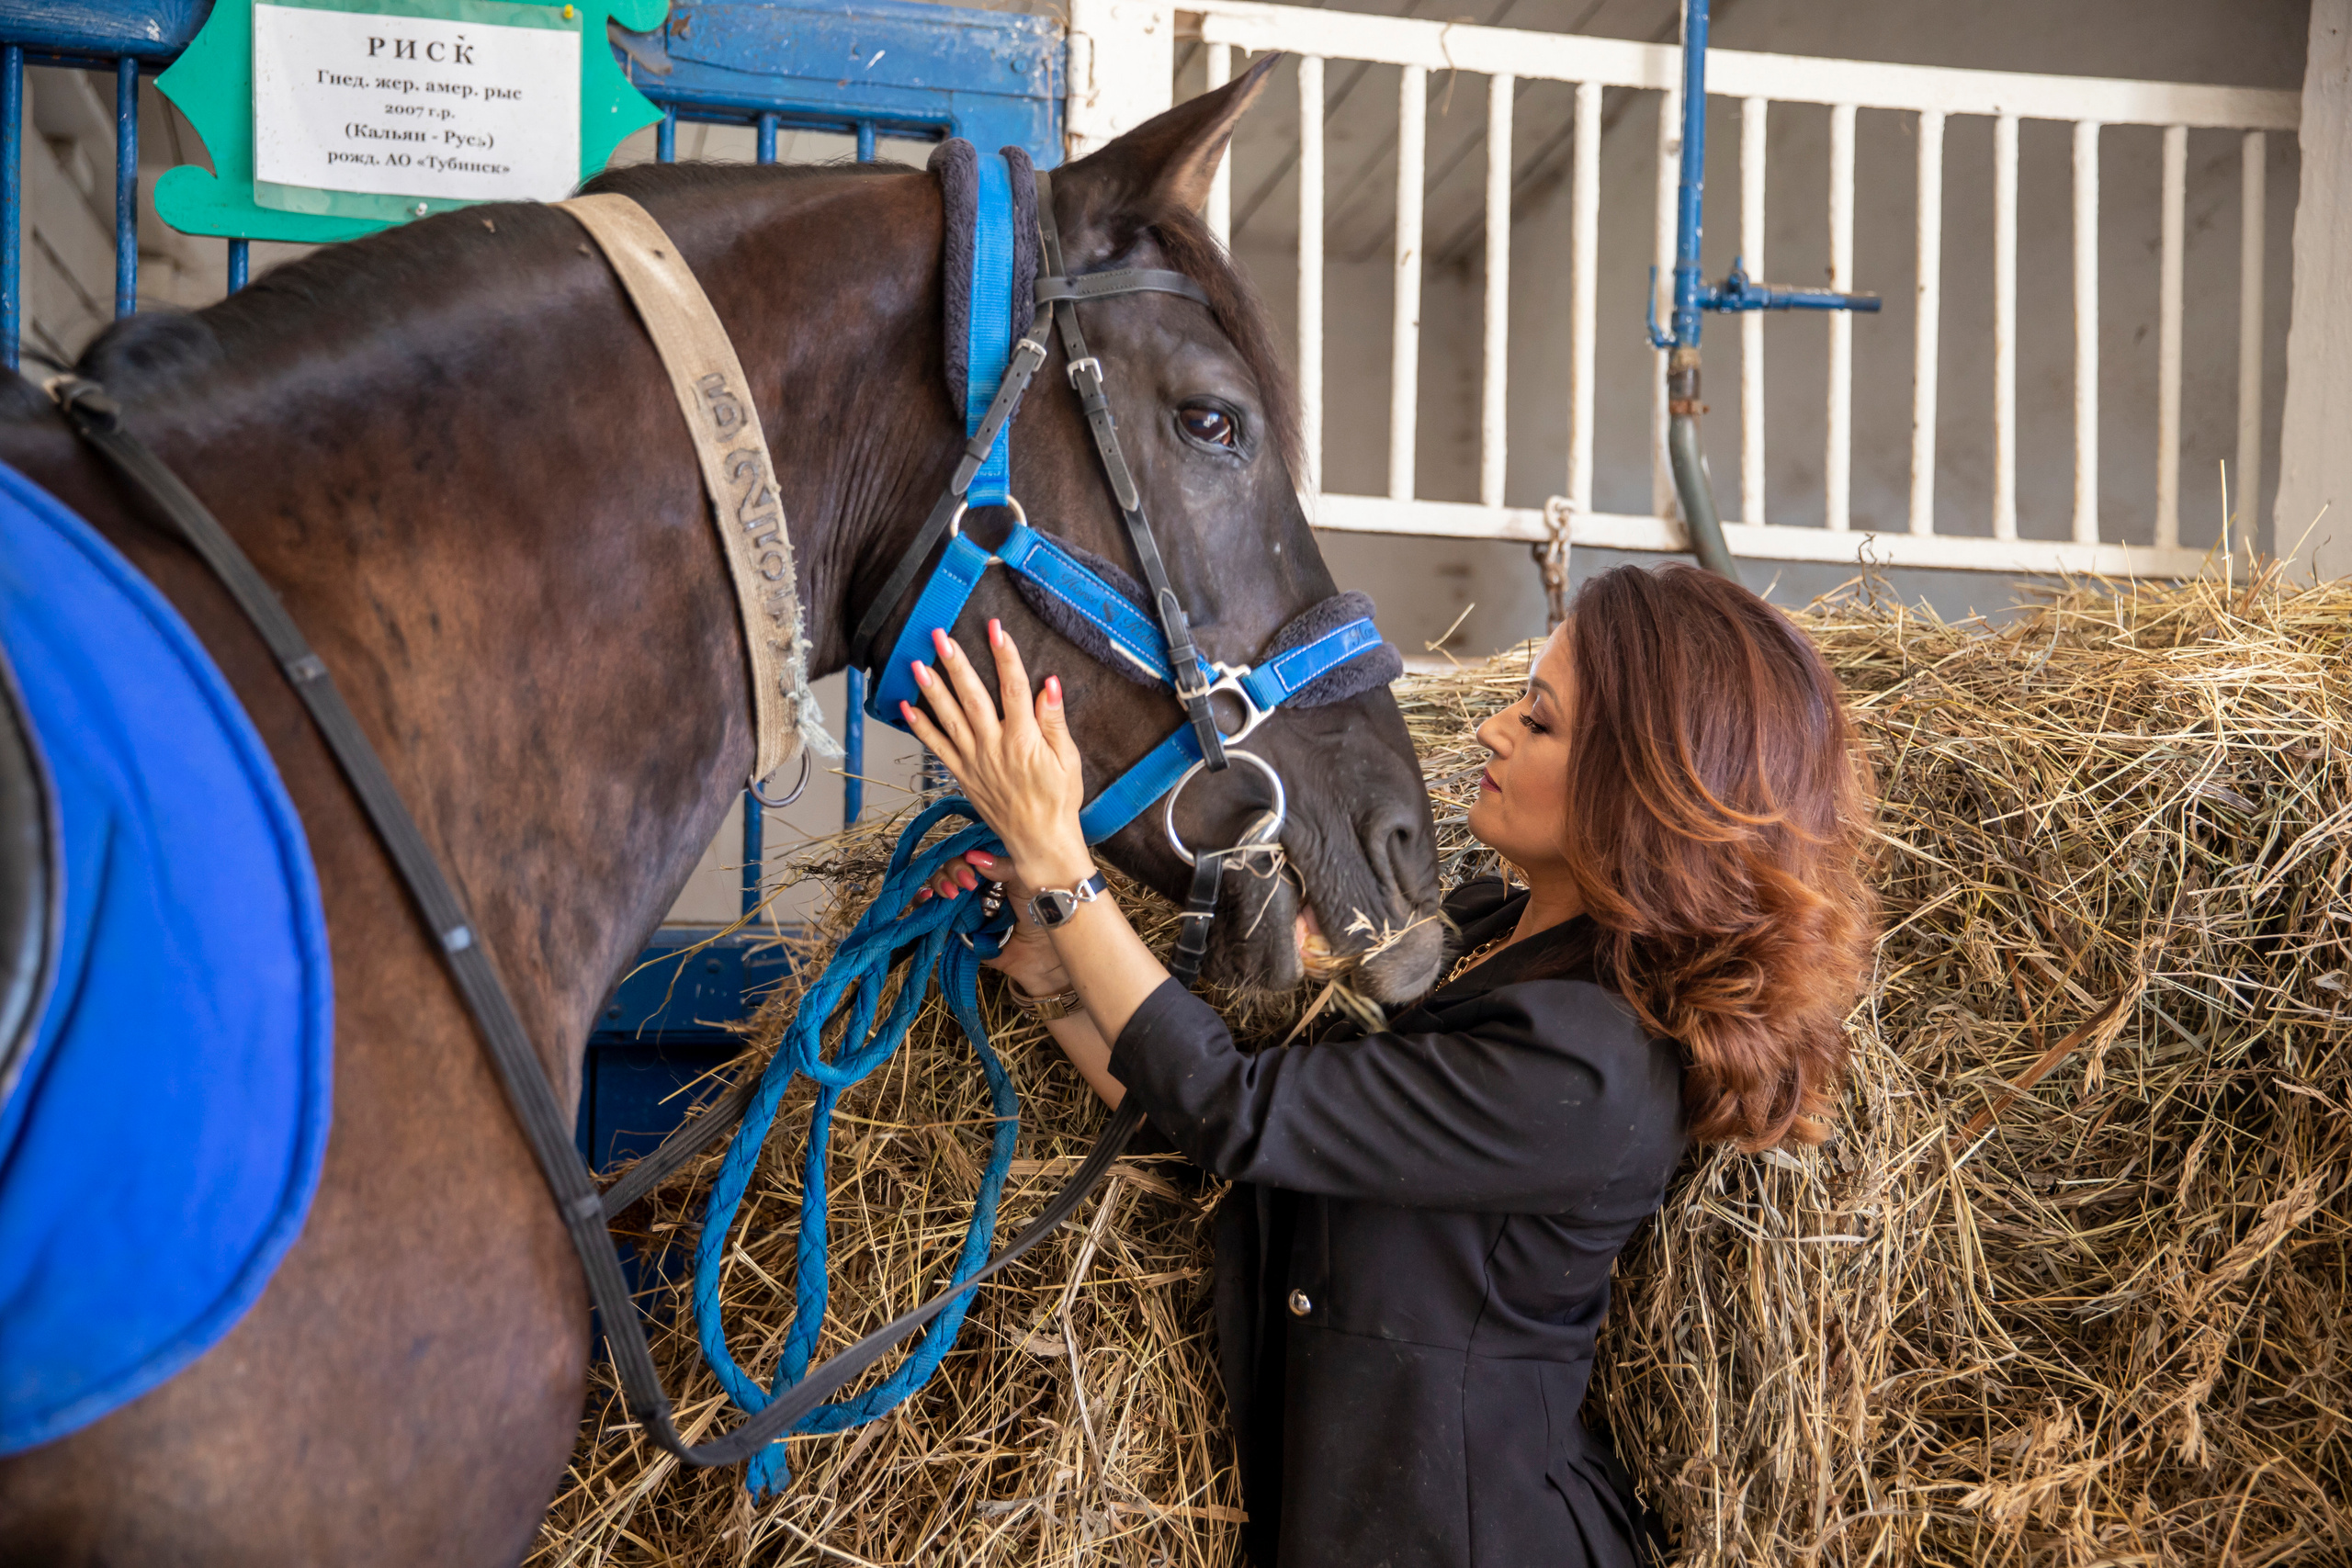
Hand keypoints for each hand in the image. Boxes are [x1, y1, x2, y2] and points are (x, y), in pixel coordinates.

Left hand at [898, 622, 1091, 885]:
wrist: (1040, 841)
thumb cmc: (1059, 800)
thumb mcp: (1068, 759)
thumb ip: (1054, 721)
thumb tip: (1049, 684)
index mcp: (1024, 739)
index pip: (1014, 689)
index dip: (1005, 656)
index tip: (996, 629)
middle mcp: (995, 747)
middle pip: (972, 697)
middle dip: (956, 663)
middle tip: (941, 636)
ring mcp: (975, 761)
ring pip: (949, 718)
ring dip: (932, 689)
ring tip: (917, 663)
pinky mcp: (962, 775)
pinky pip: (937, 748)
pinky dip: (921, 727)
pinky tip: (907, 706)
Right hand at [909, 847, 1066, 987]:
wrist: (1043, 954)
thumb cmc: (1043, 913)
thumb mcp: (1028, 881)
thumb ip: (1003, 865)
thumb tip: (974, 856)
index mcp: (994, 866)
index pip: (969, 850)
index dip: (965, 852)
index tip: (972, 863)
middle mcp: (976, 881)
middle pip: (950, 864)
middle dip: (952, 869)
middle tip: (968, 884)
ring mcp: (963, 902)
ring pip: (938, 882)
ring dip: (938, 882)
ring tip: (951, 894)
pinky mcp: (954, 924)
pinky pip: (930, 910)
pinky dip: (922, 900)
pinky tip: (926, 897)